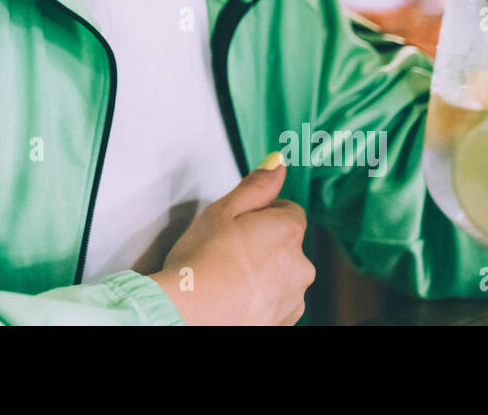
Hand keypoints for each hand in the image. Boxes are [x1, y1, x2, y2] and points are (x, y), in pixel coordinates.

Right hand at [148, 156, 314, 324]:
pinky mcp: (282, 324)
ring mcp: (293, 299)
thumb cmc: (201, 262)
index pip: (289, 211)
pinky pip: (275, 304)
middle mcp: (300, 267)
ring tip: (226, 277)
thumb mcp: (222, 210)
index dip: (262, 214)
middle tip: (227, 249)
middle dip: (264, 244)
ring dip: (263, 275)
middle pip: (287, 245)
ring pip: (281, 277)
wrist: (188, 313)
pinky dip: (259, 301)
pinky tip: (232, 299)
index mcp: (288, 231)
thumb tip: (277, 163)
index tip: (239, 223)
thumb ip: (256, 186)